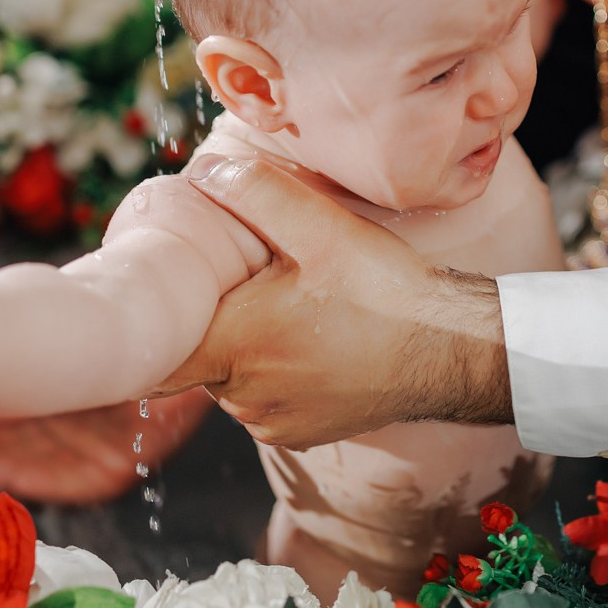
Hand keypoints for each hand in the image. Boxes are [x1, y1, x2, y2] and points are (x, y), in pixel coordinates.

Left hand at [179, 154, 512, 447]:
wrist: (452, 352)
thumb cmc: (387, 293)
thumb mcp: (322, 227)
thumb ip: (254, 193)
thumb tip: (201, 173)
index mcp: (234, 348)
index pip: (156, 348)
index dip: (160, 314)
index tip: (175, 287)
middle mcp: (243, 398)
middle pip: (195, 356)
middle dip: (213, 319)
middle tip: (248, 281)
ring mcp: (273, 422)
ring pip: (228, 380)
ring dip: (243, 347)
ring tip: (284, 308)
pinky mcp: (301, 434)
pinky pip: (264, 400)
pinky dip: (274, 372)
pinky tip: (310, 341)